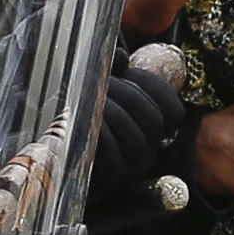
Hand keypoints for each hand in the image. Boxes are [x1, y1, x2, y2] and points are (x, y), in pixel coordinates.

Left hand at [92, 54, 187, 197]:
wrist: (61, 156)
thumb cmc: (82, 118)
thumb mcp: (99, 92)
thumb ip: (112, 71)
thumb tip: (120, 56)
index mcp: (153, 128)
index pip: (172, 109)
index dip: (153, 86)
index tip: (128, 70)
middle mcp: (151, 148)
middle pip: (153, 120)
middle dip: (129, 95)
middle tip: (103, 80)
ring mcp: (135, 166)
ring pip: (135, 138)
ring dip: (112, 112)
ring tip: (90, 97)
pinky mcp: (114, 178)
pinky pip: (113, 155)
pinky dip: (99, 133)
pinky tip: (82, 119)